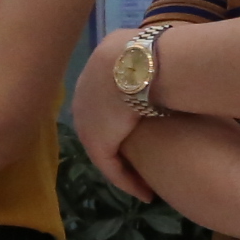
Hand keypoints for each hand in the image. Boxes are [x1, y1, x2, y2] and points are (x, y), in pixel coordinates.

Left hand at [72, 31, 150, 195]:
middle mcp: (83, 98)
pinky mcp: (97, 143)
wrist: (139, 64)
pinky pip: (112, 167)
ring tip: (146, 184)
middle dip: (119, 143)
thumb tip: (157, 57)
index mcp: (93, 72)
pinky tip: (145, 194)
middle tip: (142, 161)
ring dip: (126, 169)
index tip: (141, 127)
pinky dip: (128, 181)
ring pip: (106, 151)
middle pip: (101, 126)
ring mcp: (87, 122)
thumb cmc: (151, 51)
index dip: (123, 115)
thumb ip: (142, 57)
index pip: (104, 98)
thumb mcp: (140, 46)